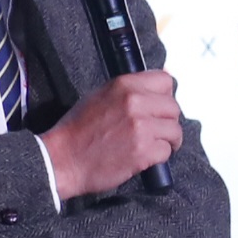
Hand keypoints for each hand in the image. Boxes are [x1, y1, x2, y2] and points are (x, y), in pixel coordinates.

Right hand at [41, 71, 182, 199]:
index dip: (165, 97)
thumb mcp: (100, 95)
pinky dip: (159, 157)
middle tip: (157, 132)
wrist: (63, 159)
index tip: (159, 108)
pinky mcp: (143, 151)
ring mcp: (140, 127)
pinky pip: (166, 151)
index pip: (165, 82)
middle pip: (173, 108)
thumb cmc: (78, 130)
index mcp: (124, 85)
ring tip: (153, 146)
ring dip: (167, 140)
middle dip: (168, 121)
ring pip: (174, 130)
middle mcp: (135, 102)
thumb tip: (164, 78)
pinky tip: (144, 158)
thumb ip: (131, 88)